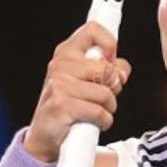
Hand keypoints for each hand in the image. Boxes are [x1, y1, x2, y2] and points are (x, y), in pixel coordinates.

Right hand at [24, 21, 131, 162]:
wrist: (44, 136)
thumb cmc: (69, 105)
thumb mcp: (86, 81)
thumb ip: (108, 69)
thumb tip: (122, 69)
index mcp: (66, 52)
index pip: (93, 30)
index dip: (110, 43)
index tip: (112, 61)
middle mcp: (60, 65)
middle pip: (107, 69)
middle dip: (115, 87)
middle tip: (104, 96)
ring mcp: (59, 85)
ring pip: (106, 93)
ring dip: (109, 108)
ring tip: (97, 111)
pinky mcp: (61, 106)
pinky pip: (99, 112)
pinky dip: (104, 121)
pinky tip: (94, 123)